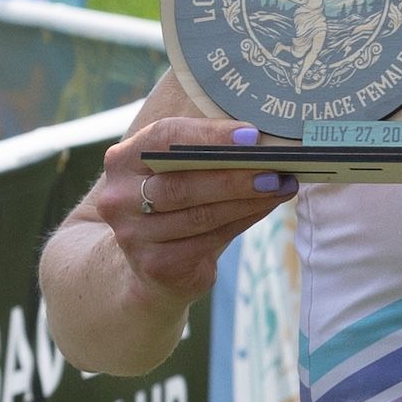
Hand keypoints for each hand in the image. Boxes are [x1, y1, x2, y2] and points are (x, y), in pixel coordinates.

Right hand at [83, 119, 295, 300]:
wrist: (148, 266)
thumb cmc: (173, 206)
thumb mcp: (174, 173)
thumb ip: (203, 155)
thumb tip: (260, 141)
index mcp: (122, 161)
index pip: (163, 139)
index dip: (208, 135)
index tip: (252, 135)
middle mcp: (120, 198)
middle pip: (183, 183)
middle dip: (235, 175)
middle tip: (276, 168)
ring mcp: (134, 236)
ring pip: (201, 215)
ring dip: (248, 200)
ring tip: (281, 187)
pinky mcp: (157, 266)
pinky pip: (209, 240)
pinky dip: (243, 221)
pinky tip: (265, 208)